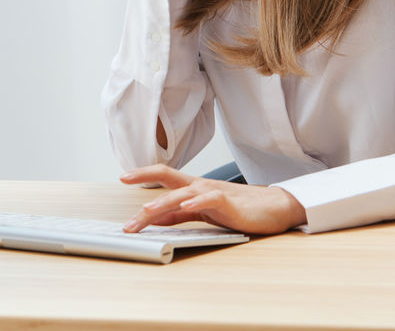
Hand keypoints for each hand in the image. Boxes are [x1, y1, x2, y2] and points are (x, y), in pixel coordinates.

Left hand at [119, 164, 306, 235]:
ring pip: (183, 192)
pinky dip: (198, 202)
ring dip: (164, 202)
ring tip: (147, 209)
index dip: (142, 174)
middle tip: (123, 179)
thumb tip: (154, 219)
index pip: (163, 177)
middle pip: (168, 175)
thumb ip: (178, 216)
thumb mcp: (201, 213)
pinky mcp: (228, 202)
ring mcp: (213, 192)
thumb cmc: (237, 209)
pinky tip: (187, 205)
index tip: (122, 177)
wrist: (271, 208)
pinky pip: (210, 200)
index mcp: (191, 188)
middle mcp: (199, 186)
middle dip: (144, 176)